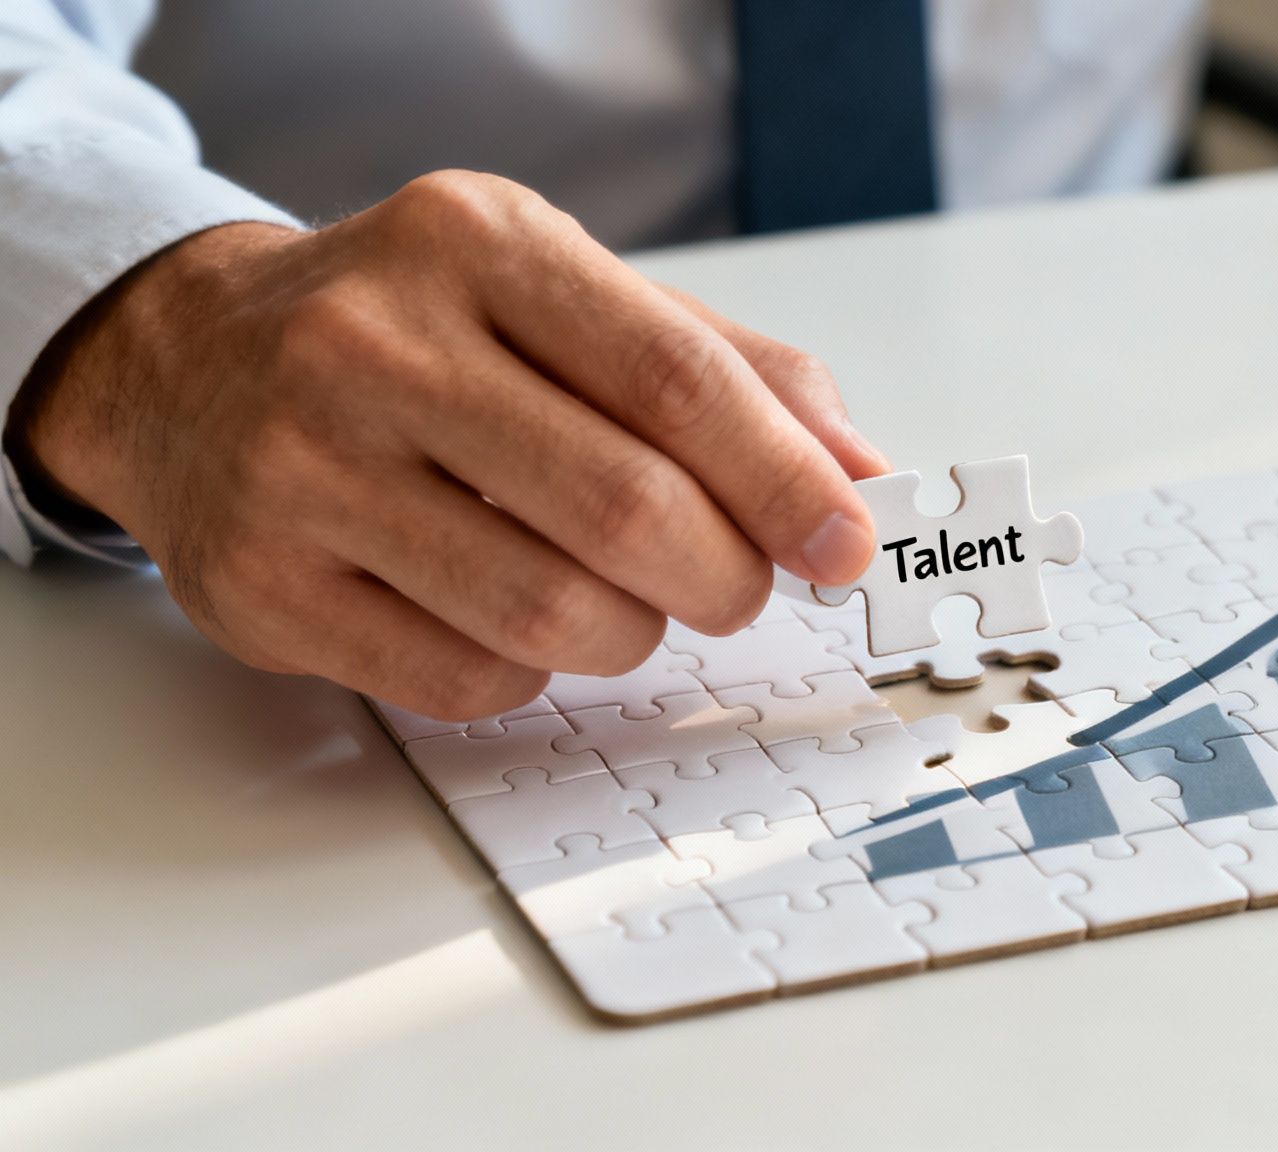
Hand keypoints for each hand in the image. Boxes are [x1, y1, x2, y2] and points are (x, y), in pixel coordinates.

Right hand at [10, 171, 889, 718]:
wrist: (189, 362)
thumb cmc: (415, 330)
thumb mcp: (566, 293)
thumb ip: (727, 369)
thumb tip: (859, 472)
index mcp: (475, 244)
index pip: (673, 376)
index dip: (783, 477)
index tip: (846, 541)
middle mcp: (372, 344)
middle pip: (622, 507)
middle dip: (723, 573)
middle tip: (740, 585)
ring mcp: (302, 471)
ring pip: (547, 611)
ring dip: (632, 630)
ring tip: (625, 596)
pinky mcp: (262, 589)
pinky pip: (463, 677)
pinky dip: (531, 669)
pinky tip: (516, 618)